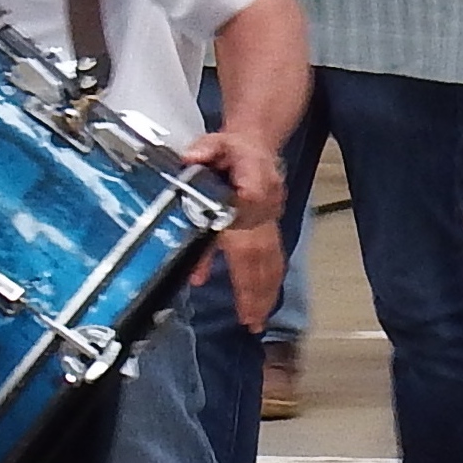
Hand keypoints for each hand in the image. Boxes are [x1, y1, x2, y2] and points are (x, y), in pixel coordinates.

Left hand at [184, 137, 284, 306]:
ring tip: (258, 320)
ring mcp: (269, 221)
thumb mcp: (214, 142)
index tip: (228, 271)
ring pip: (270, 259)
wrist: (256, 144)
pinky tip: (264, 302)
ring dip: (265, 291)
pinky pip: (273, 257)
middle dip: (257, 288)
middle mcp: (263, 210)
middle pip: (261, 252)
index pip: (248, 217)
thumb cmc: (232, 149)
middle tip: (252, 320)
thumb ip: (203, 150)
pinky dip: (270, 281)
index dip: (242, 243)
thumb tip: (190, 160)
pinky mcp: (269, 228)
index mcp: (249, 187)